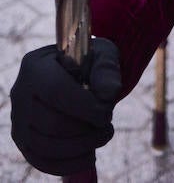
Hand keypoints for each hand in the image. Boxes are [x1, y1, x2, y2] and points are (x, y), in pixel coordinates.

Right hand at [11, 37, 120, 175]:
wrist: (75, 73)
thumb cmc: (88, 62)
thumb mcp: (101, 55)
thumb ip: (106, 69)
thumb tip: (109, 92)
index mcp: (35, 65)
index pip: (55, 90)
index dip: (84, 106)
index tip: (107, 113)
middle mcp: (20, 93)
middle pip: (51, 122)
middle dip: (86, 128)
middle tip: (107, 123)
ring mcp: (19, 119)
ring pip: (46, 146)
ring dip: (81, 146)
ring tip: (103, 134)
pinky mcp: (23, 141)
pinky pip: (42, 161)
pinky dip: (69, 163)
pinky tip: (90, 154)